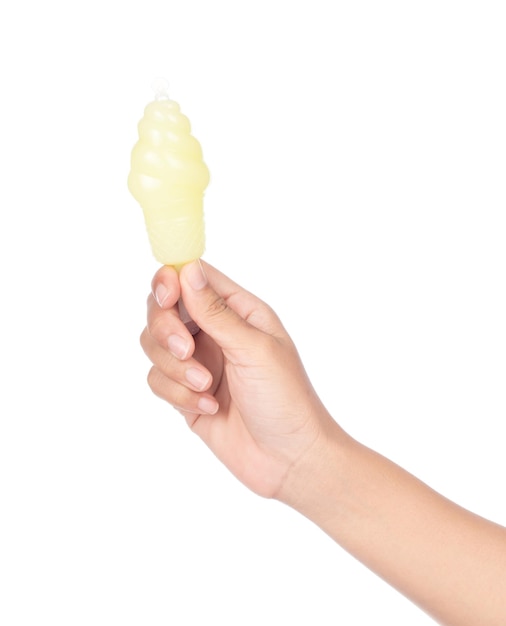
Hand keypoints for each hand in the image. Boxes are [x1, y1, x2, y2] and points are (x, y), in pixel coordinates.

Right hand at [140, 260, 336, 497]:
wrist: (289, 460)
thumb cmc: (286, 399)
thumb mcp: (254, 349)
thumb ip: (216, 312)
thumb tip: (187, 269)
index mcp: (238, 312)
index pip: (193, 278)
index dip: (171, 281)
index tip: (167, 298)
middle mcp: (215, 332)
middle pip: (163, 309)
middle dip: (166, 330)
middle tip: (186, 352)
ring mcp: (198, 362)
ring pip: (154, 345)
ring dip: (174, 368)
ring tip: (206, 388)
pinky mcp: (185, 393)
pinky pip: (158, 380)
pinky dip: (177, 394)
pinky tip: (208, 408)